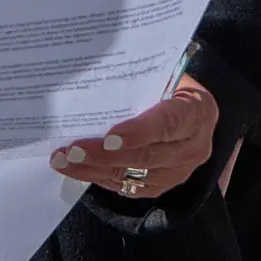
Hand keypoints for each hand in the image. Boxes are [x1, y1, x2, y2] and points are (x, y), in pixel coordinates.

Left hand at [51, 74, 219, 202]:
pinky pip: (129, 187)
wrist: (193, 110)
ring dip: (95, 170)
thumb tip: (96, 76)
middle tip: (72, 150)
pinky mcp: (162, 185)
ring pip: (134, 177)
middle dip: (105, 155)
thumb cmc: (172, 83)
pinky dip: (100, 178)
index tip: (108, 137)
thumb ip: (140, 79)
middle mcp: (193, 148)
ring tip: (63, 161)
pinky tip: (76, 169)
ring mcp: (179, 171)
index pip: (168, 124)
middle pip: (147, 157)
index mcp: (197, 112)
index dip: (138, 132)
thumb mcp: (165, 73)